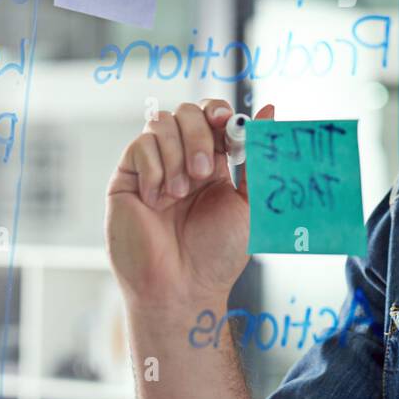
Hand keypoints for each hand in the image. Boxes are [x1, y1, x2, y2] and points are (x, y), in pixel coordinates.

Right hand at [106, 99, 275, 312]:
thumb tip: (270, 110)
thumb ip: (258, 156)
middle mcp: (182, 159)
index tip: (227, 121)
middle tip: (205, 171)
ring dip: (177, 154)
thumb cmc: (217, 254)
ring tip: (181, 192)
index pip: (213, 116)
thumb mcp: (250, 202)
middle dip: (200, 135)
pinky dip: (154, 169)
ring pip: (161, 123)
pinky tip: (157, 200)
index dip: (219, 112)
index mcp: (215, 162)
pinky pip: (139, 146)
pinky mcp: (128, 178)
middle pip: (187, 111)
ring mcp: (154, 167)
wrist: (183, 287)